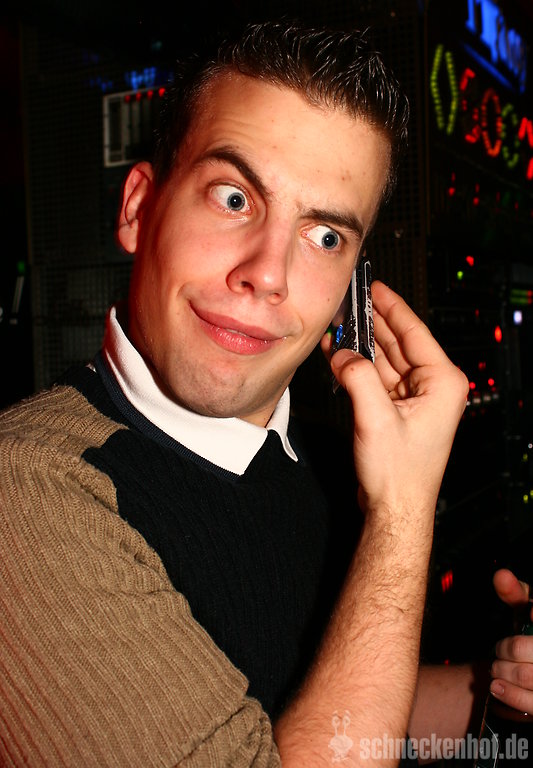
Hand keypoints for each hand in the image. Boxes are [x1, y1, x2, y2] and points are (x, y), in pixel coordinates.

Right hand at [322, 281, 467, 516]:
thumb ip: (357, 376)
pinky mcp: (397, 410)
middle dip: (371, 323)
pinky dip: (356, 366)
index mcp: (442, 382)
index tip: (375, 287)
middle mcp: (432, 386)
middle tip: (348, 302)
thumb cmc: (400, 474)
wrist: (395, 509)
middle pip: (398, 342)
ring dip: (360, 345)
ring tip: (337, 325)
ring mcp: (414, 398)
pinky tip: (337, 353)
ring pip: (384, 359)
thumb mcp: (375, 418)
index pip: (414, 331)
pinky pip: (375, 377)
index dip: (390, 306)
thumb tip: (341, 352)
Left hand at [490, 568, 532, 712]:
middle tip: (498, 651)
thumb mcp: (529, 612)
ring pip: (526, 676)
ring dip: (503, 671)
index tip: (528, 616)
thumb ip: (516, 593)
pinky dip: (509, 694)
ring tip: (497, 667)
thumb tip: (500, 575)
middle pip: (525, 648)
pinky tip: (497, 685)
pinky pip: (532, 704)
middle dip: (506, 649)